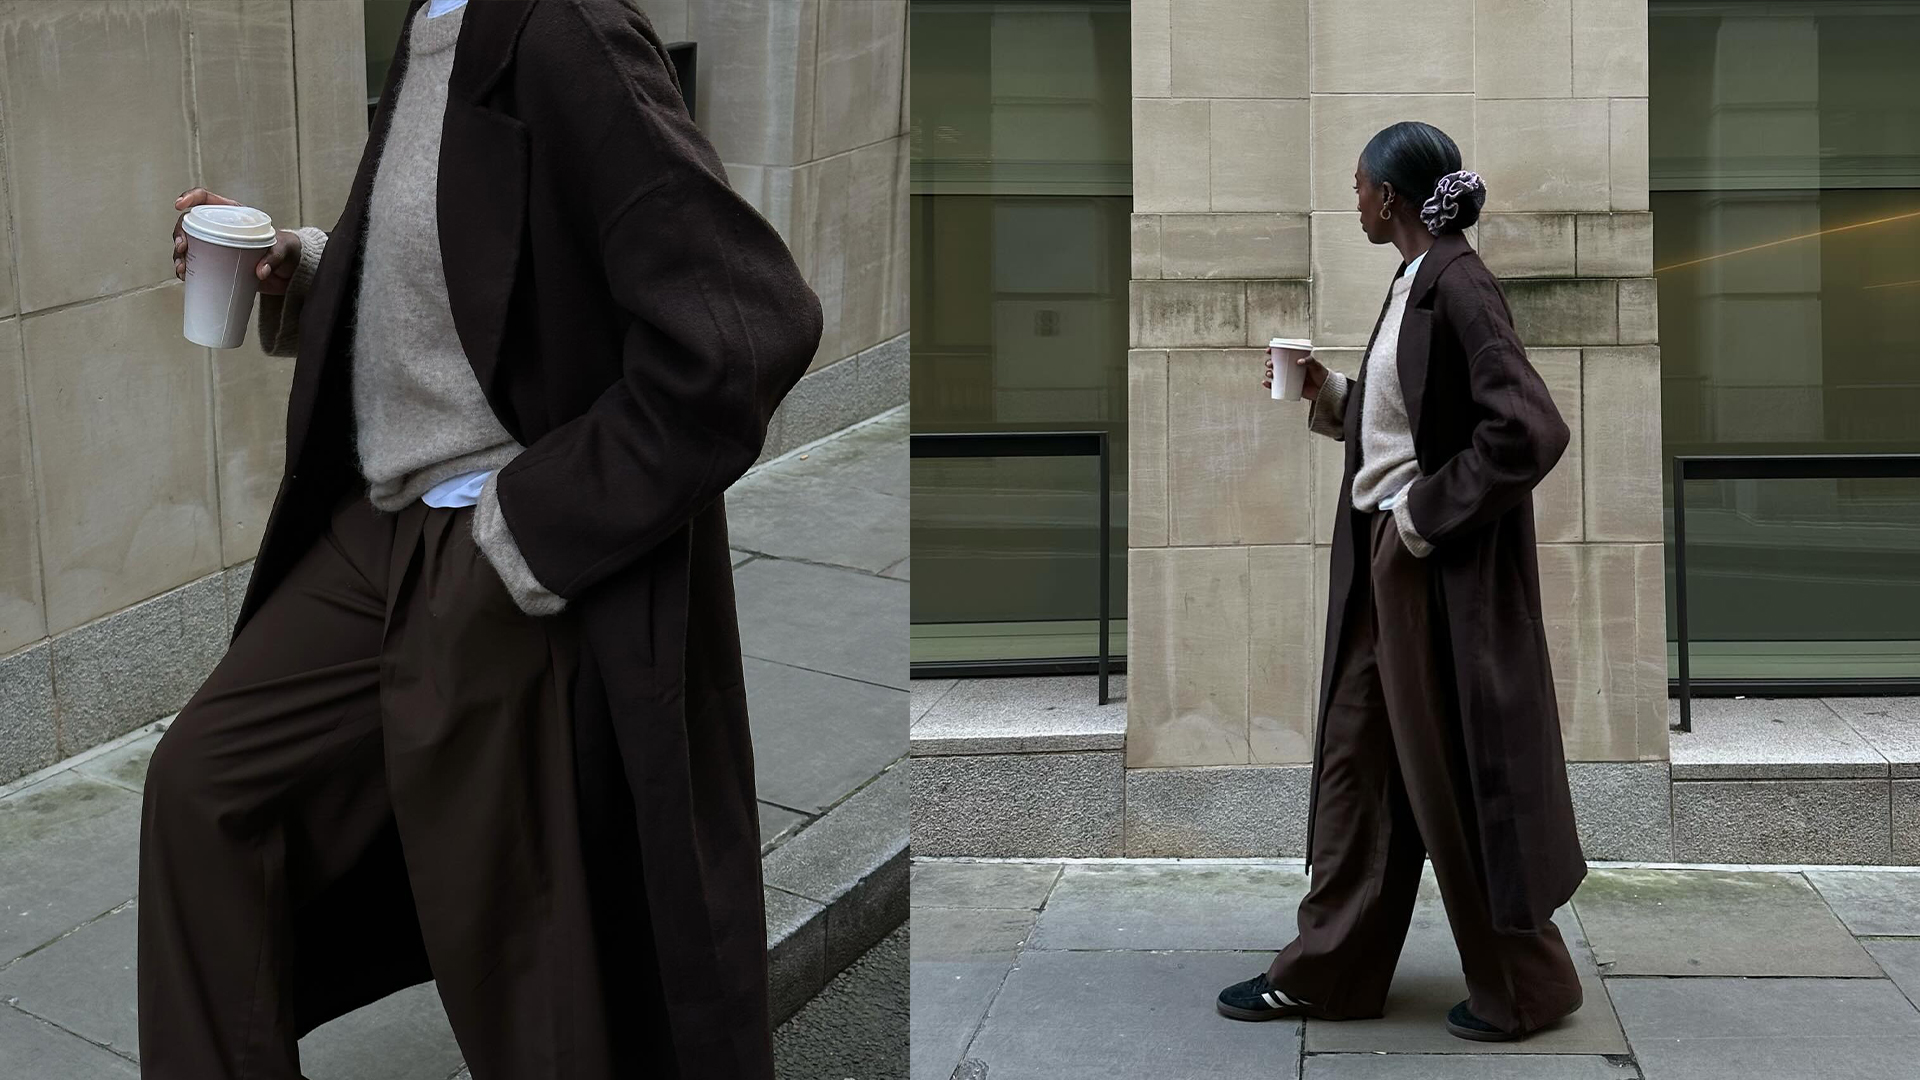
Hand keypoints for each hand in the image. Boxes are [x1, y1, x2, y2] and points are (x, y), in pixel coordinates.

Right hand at [173, 188, 301, 295]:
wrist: (291, 272)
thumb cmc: (287, 251)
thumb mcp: (284, 248)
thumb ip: (275, 257)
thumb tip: (261, 271)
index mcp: (234, 214)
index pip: (206, 199)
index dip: (190, 197)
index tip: (179, 205)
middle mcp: (220, 227)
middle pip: (190, 223)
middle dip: (179, 233)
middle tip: (182, 247)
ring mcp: (216, 246)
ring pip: (188, 245)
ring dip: (179, 255)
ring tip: (182, 268)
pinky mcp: (217, 264)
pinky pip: (196, 264)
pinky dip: (186, 270)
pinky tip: (184, 276)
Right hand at [1263, 352, 1330, 400]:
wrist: (1325, 390)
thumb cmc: (1321, 375)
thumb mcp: (1316, 365)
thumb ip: (1309, 361)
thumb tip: (1298, 362)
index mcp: (1295, 360)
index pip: (1282, 354)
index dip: (1273, 351)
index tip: (1268, 350)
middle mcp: (1290, 369)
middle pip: (1276, 364)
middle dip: (1269, 363)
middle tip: (1270, 364)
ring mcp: (1289, 378)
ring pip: (1274, 374)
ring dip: (1268, 373)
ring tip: (1270, 374)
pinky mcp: (1288, 388)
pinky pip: (1276, 386)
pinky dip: (1269, 385)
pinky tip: (1265, 383)